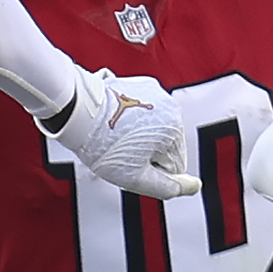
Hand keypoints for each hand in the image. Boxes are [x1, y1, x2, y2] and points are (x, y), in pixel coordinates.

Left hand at [46, 68, 196, 199]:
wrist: (77, 110)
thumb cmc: (103, 146)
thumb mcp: (135, 177)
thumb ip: (168, 187)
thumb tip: (195, 186)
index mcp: (174, 130)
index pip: (174, 167)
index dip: (150, 172)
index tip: (128, 163)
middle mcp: (171, 107)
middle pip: (165, 145)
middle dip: (147, 152)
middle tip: (119, 150)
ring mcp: (156, 93)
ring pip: (155, 128)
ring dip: (139, 135)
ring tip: (114, 134)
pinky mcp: (141, 84)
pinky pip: (144, 111)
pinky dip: (132, 118)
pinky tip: (113, 121)